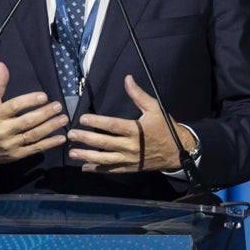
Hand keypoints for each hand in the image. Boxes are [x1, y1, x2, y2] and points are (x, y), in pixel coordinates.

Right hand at [0, 62, 67, 163]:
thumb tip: (2, 65)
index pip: (14, 106)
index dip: (30, 101)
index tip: (44, 96)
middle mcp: (3, 130)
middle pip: (27, 122)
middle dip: (45, 114)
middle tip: (58, 106)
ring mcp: (10, 144)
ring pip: (33, 135)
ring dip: (50, 127)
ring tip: (63, 119)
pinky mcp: (16, 155)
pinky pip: (34, 149)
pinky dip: (49, 144)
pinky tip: (61, 138)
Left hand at [67, 75, 195, 172]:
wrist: (178, 151)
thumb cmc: (165, 128)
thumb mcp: (155, 109)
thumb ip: (139, 95)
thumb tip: (127, 78)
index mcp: (136, 131)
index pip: (112, 126)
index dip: (97, 122)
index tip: (82, 119)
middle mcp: (131, 147)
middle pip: (105, 143)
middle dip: (86, 139)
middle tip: (71, 135)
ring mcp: (129, 159)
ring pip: (105, 159)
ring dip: (87, 156)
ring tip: (72, 153)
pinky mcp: (130, 168)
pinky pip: (111, 170)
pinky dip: (97, 169)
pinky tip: (84, 167)